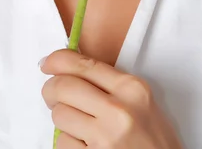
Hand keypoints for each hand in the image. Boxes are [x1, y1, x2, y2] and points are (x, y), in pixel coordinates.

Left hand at [40, 49, 182, 147]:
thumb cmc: (153, 140)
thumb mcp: (141, 102)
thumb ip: (109, 83)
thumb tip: (65, 68)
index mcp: (131, 88)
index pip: (82, 64)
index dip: (57, 60)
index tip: (47, 63)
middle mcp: (119, 110)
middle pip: (62, 87)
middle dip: (51, 90)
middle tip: (53, 95)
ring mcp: (106, 138)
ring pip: (59, 116)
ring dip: (62, 120)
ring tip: (78, 125)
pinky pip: (62, 143)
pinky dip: (68, 143)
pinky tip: (84, 144)